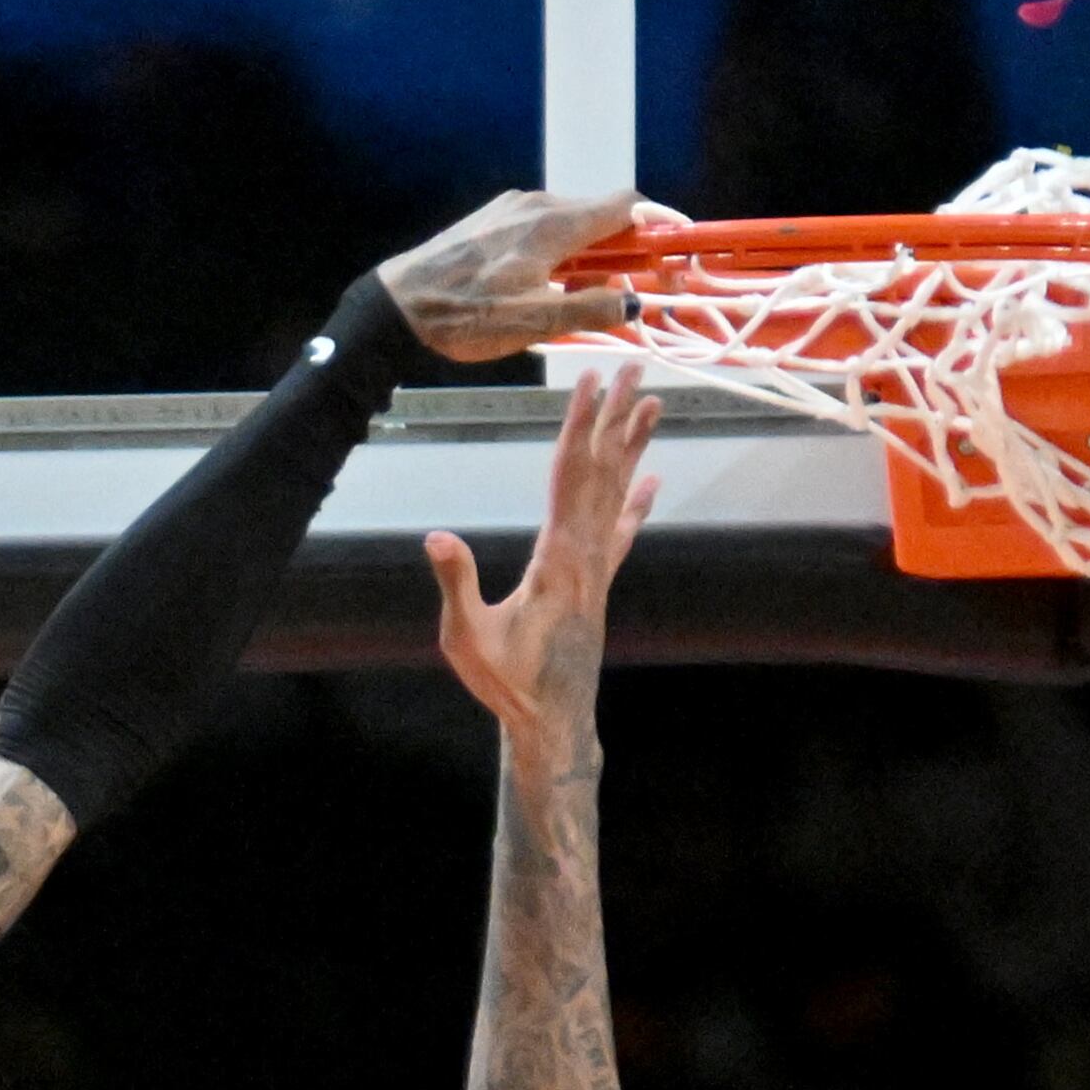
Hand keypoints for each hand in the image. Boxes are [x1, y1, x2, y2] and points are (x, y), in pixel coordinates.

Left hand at [381, 186, 661, 358]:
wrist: (400, 305)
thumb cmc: (468, 316)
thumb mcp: (536, 323)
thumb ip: (592, 310)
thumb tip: (635, 302)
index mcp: (554, 224)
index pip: (625, 206)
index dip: (657, 224)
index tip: (673, 248)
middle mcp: (537, 204)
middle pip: (600, 215)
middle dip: (625, 248)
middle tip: (635, 286)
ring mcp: (512, 208)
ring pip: (571, 223)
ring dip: (591, 253)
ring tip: (587, 295)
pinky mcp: (493, 220)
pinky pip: (543, 229)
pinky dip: (561, 252)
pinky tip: (550, 285)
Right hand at [426, 376, 661, 748]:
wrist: (555, 724)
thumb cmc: (508, 684)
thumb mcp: (468, 638)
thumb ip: (457, 585)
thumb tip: (435, 537)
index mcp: (558, 558)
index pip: (570, 475)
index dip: (579, 424)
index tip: (590, 380)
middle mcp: (588, 555)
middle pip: (603, 470)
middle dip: (616, 415)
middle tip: (632, 364)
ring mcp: (598, 569)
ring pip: (618, 492)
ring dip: (633, 445)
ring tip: (653, 401)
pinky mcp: (598, 586)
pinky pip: (622, 532)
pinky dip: (637, 502)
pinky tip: (652, 481)